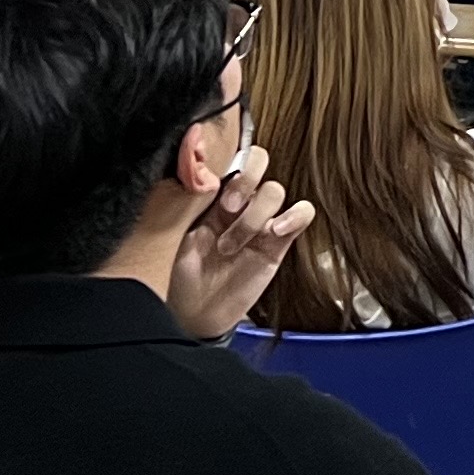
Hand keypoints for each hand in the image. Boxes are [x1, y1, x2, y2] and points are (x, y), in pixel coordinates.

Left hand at [167, 140, 315, 341]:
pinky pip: (302, 215)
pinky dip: (295, 216)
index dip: (227, 164)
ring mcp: (259, 223)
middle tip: (227, 208)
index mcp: (210, 195)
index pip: (230, 157)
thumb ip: (187, 201)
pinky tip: (276, 232)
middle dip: (245, 181)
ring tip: (231, 247)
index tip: (212, 189)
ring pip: (275, 191)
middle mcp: (237, 204)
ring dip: (254, 215)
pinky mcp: (277, 245)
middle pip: (259, 163)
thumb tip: (201, 172)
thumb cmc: (173, 275)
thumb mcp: (171, 234)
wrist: (188, 317)